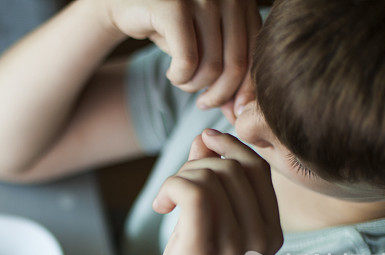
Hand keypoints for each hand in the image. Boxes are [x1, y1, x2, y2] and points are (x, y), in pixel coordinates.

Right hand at [90, 0, 260, 114]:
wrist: (127, 4)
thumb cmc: (173, 29)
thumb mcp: (205, 48)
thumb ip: (227, 73)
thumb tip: (239, 113)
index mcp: (243, 1)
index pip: (256, 56)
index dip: (245, 90)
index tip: (230, 110)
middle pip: (236, 64)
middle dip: (219, 96)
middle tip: (203, 104)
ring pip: (211, 66)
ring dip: (193, 86)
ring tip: (183, 81)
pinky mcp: (175, 8)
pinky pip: (187, 60)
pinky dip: (180, 77)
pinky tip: (172, 75)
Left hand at [134, 129, 281, 254]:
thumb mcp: (204, 226)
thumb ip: (209, 183)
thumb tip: (205, 138)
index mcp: (271, 233)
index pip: (257, 167)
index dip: (226, 147)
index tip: (199, 149)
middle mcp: (261, 239)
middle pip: (231, 167)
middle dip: (194, 166)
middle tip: (172, 192)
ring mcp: (236, 247)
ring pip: (210, 176)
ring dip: (178, 179)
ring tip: (165, 203)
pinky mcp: (204, 253)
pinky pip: (193, 192)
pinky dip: (170, 187)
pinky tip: (160, 208)